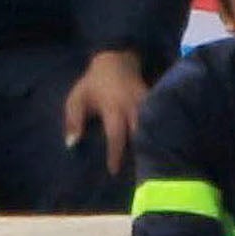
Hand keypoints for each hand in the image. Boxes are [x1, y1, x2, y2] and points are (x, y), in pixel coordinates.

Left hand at [63, 53, 153, 174]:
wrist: (116, 61)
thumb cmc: (93, 85)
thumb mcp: (77, 98)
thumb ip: (73, 120)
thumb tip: (71, 144)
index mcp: (113, 108)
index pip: (116, 136)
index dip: (115, 154)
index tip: (114, 171)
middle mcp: (133, 108)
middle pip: (141, 135)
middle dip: (141, 154)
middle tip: (141, 174)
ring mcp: (148, 105)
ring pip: (153, 129)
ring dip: (153, 146)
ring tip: (154, 166)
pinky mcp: (156, 104)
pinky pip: (160, 122)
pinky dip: (160, 135)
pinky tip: (163, 150)